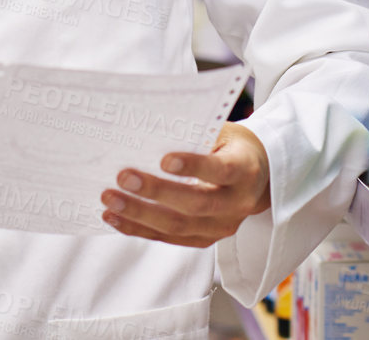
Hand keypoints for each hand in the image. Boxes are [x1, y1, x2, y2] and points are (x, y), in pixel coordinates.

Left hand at [100, 121, 270, 246]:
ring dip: (139, 215)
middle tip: (123, 177)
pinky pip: (169, 238)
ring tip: (110, 200)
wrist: (258, 176)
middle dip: (156, 192)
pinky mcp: (205, 239)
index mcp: (244, 170)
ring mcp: (221, 227)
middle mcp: (236, 204)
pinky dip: (139, 229)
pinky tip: (116, 218)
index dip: (193, 166)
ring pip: (178, 227)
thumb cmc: (232, 145)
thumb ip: (195, 134)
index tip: (164, 159)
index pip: (219, 170)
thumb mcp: (222, 131)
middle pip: (195, 204)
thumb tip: (148, 130)